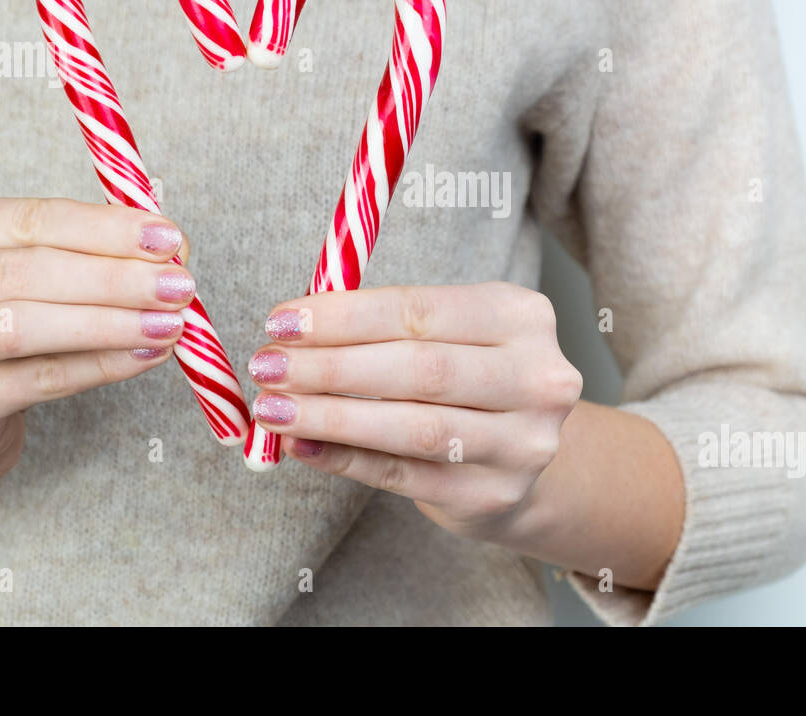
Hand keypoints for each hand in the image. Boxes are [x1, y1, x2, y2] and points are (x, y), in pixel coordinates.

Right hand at [0, 197, 194, 488]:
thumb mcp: (20, 277)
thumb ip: (82, 253)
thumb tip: (169, 247)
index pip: (29, 218)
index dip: (105, 229)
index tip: (169, 238)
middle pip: (28, 270)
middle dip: (116, 277)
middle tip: (181, 284)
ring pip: (26, 325)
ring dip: (111, 322)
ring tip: (170, 323)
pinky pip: (36, 379)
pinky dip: (98, 366)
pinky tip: (143, 357)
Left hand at [245, 283, 582, 539]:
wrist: (522, 454)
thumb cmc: (469, 377)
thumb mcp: (450, 332)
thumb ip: (384, 328)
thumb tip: (292, 331)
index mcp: (523, 316)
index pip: (420, 311)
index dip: (345, 316)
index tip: (282, 320)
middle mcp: (538, 378)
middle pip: (419, 369)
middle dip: (331, 366)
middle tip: (268, 365)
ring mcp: (522, 443)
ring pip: (412, 427)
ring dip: (331, 416)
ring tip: (274, 408)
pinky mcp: (492, 495)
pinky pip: (403, 475)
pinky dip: (345, 458)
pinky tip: (303, 445)